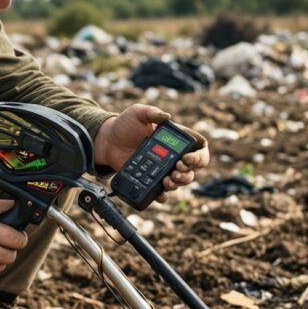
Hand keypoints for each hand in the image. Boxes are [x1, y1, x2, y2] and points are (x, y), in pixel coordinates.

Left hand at [94, 105, 209, 201]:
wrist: (107, 141)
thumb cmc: (124, 124)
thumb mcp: (138, 113)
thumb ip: (152, 112)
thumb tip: (166, 117)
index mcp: (175, 139)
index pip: (199, 148)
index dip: (199, 156)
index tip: (187, 158)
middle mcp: (172, 155)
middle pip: (193, 169)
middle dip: (188, 173)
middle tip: (176, 170)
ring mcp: (162, 169)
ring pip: (181, 181)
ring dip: (178, 183)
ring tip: (167, 180)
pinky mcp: (151, 180)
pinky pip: (162, 192)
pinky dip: (164, 196)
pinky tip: (161, 194)